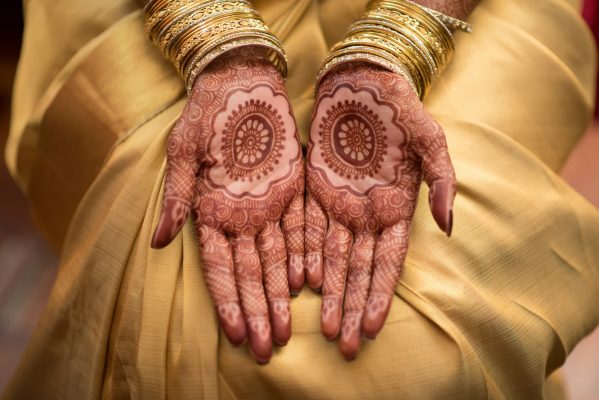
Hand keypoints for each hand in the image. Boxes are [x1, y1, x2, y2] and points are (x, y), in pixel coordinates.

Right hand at [151, 47, 303, 362]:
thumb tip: (159, 241)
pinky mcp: (292, 189)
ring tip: (287, 329)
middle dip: (258, 311)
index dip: (228, 302)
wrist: (240, 81)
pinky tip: (307, 283)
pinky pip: (300, 228)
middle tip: (268, 348)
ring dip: (280, 294)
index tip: (237, 334)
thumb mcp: (183, 151)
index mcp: (211, 212)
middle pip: (251, 273)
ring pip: (276, 259)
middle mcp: (241, 217)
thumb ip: (178, 197)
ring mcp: (268, 206)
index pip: (220, 268)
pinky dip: (303, 255)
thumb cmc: (205, 114)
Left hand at [306, 62, 455, 359]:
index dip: (379, 295)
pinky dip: (305, 255)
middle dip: (352, 306)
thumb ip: (441, 181)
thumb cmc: (401, 109)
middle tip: (345, 344)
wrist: (362, 82)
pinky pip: (307, 229)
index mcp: (395, 208)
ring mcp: (339, 204)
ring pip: (332, 257)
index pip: (387, 262)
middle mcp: (366, 214)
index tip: (373, 327)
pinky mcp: (314, 190)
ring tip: (325, 326)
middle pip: (358, 270)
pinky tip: (302, 283)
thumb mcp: (431, 139)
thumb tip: (448, 224)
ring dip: (329, 291)